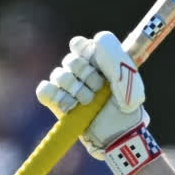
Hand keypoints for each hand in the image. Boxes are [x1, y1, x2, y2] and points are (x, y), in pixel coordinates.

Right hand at [35, 31, 159, 174]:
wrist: (119, 135)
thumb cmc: (127, 107)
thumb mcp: (130, 80)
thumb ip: (115, 57)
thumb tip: (95, 40)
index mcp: (97, 61)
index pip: (79, 44)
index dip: (85, 51)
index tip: (97, 63)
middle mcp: (80, 72)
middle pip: (70, 60)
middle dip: (86, 75)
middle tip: (99, 88)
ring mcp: (67, 87)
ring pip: (59, 75)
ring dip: (75, 89)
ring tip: (89, 102)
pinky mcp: (56, 103)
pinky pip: (45, 90)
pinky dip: (58, 97)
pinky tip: (72, 107)